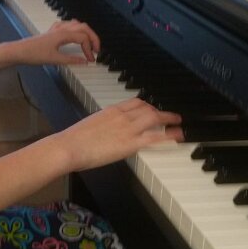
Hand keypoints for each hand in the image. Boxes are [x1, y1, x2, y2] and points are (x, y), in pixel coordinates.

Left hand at [20, 19, 99, 65]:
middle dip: (93, 37)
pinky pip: (67, 25)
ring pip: (77, 24)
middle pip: (84, 27)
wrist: (19, 51)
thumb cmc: (33, 54)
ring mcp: (56, 28)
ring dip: (85, 32)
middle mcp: (61, 28)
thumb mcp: (54, 60)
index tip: (91, 59)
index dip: (90, 49)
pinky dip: (75, 29)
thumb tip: (84, 62)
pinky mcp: (52, 31)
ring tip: (89, 43)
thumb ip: (71, 60)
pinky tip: (74, 35)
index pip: (83, 37)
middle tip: (96, 50)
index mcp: (63, 34)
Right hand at [62, 97, 183, 173]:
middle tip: (168, 116)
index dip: (147, 105)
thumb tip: (104, 133)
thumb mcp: (89, 126)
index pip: (135, 102)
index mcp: (111, 111)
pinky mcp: (130, 143)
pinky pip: (155, 137)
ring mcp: (127, 128)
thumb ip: (101, 126)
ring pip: (154, 118)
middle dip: (159, 111)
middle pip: (147, 107)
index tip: (152, 108)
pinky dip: (169, 135)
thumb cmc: (73, 141)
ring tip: (178, 122)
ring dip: (169, 119)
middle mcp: (122, 116)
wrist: (69, 146)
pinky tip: (177, 135)